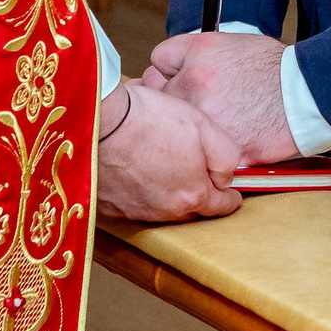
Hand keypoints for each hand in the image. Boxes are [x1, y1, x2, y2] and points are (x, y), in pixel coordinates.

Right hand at [96, 84, 243, 221]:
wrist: (99, 120)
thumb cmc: (151, 119)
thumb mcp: (204, 127)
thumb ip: (226, 157)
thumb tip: (227, 177)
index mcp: (192, 195)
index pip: (222, 207)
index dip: (230, 196)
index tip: (232, 191)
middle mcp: (165, 212)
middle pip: (191, 209)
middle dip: (199, 194)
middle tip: (196, 171)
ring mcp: (134, 212)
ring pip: (162, 207)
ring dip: (168, 192)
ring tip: (164, 164)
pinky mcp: (109, 207)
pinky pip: (133, 203)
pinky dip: (139, 191)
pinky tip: (136, 168)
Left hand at [147, 30, 298, 164]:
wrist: (309, 93)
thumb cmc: (275, 69)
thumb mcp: (232, 43)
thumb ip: (195, 53)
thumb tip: (170, 67)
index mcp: (198, 57)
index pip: (158, 61)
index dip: (169, 69)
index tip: (177, 76)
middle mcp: (195, 87)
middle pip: (162, 98)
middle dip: (175, 100)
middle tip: (199, 102)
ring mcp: (207, 121)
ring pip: (180, 129)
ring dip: (190, 127)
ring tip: (219, 121)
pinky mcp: (222, 148)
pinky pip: (203, 152)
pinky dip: (211, 149)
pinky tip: (230, 138)